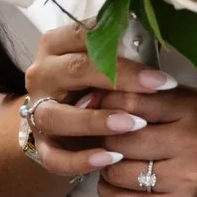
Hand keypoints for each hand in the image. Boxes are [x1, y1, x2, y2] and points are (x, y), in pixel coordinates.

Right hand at [17, 22, 173, 181]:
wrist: (68, 118)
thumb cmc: (97, 82)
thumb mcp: (107, 62)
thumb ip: (124, 53)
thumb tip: (160, 38)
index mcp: (57, 46)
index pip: (83, 36)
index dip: (120, 45)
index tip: (151, 53)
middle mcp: (42, 75)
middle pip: (74, 71)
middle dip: (118, 78)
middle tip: (155, 87)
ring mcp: (37, 111)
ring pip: (57, 115)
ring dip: (96, 120)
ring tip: (133, 125)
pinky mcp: (41, 145)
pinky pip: (54, 157)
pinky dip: (82, 160)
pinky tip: (111, 159)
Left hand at [87, 77, 196, 196]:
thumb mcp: (185, 107)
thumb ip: (147, 96)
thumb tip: (91, 95)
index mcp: (194, 108)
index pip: (132, 100)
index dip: (105, 104)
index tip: (94, 108)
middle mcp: (195, 143)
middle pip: (119, 138)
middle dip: (105, 139)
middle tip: (107, 140)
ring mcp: (188, 180)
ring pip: (116, 171)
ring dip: (106, 167)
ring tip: (116, 163)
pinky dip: (110, 191)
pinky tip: (119, 185)